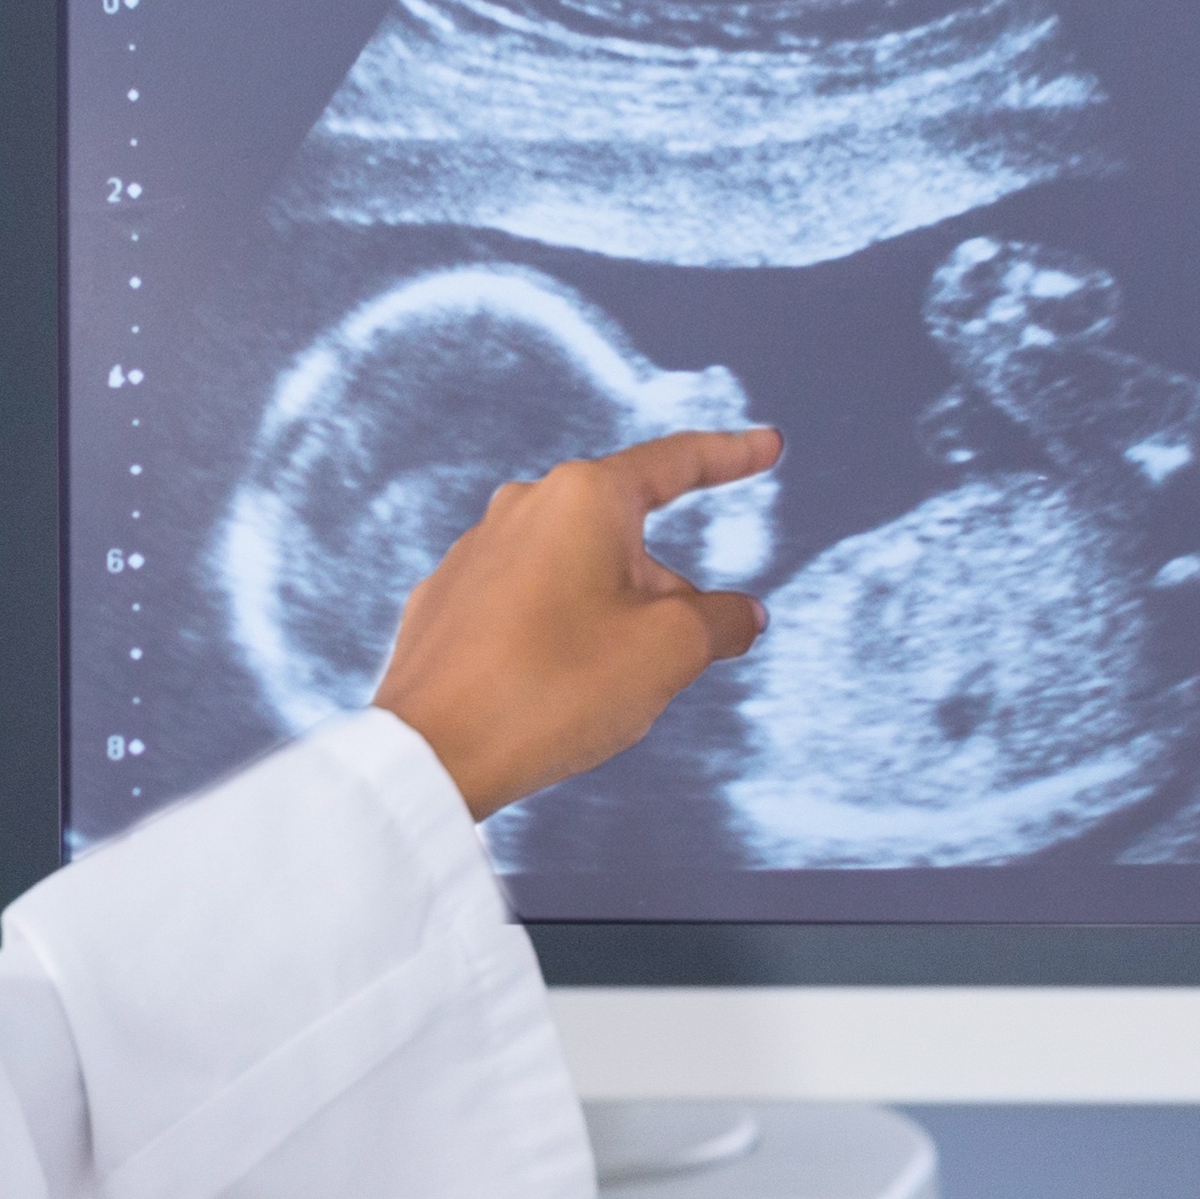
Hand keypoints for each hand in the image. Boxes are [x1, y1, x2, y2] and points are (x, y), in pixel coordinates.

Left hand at [369, 427, 780, 814]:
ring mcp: (477, 552)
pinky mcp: (447, 600)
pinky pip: (526, 607)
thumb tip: (743, 615)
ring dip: (608, 620)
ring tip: (598, 690)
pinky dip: (555, 639)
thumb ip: (722, 622)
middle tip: (674, 662)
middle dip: (663, 594)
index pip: (676, 463)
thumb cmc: (552, 690)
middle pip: (627, 537)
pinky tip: (549, 691)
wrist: (433, 752)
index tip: (767, 446)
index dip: (731, 457)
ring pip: (575, 575)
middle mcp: (524, 506)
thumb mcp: (669, 653)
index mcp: (584, 498)